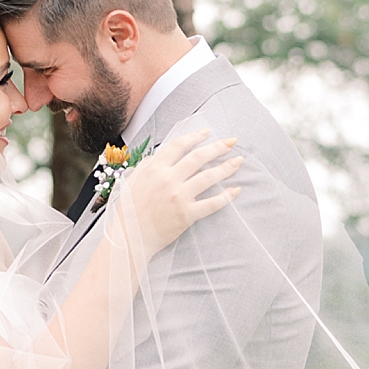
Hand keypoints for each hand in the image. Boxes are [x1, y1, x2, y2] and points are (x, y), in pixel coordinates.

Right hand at [118, 127, 241, 258]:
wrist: (130, 237)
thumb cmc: (130, 210)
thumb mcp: (133, 180)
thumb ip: (148, 165)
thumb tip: (160, 155)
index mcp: (155, 169)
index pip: (179, 145)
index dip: (195, 136)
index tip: (208, 132)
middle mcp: (168, 180)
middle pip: (198, 157)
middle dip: (218, 147)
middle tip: (232, 142)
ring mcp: (179, 197)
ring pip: (208, 177)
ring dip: (226, 167)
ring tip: (238, 161)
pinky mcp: (187, 214)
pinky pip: (212, 203)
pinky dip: (226, 196)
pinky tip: (236, 190)